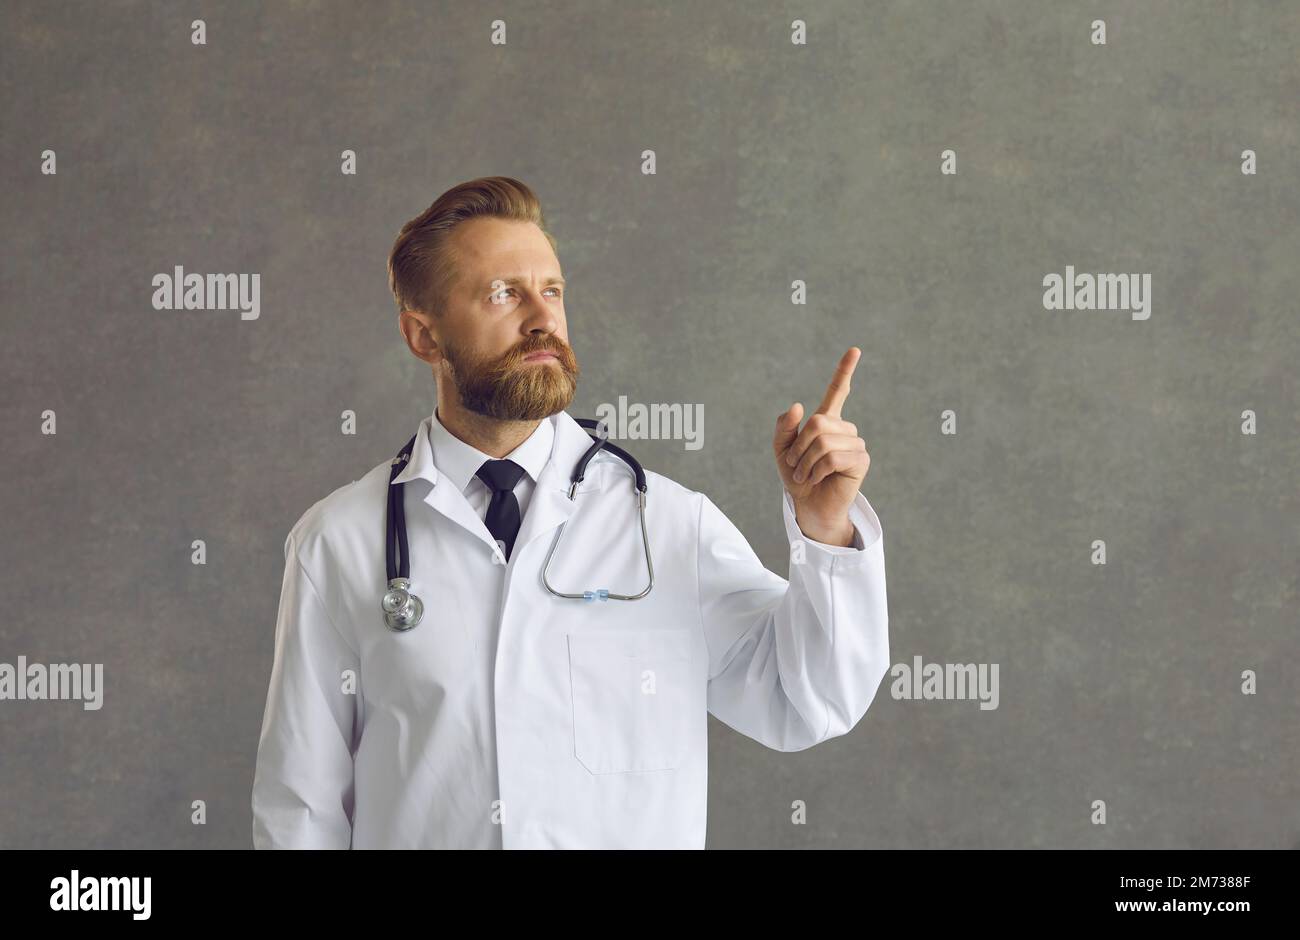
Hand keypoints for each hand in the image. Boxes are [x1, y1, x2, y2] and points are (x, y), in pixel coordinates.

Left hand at [772, 347, 870, 545]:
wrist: (807, 506)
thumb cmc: (796, 477)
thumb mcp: (781, 450)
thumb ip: (784, 427)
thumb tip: (799, 405)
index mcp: (826, 421)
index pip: (838, 391)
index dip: (845, 370)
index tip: (855, 349)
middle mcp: (844, 428)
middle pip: (818, 422)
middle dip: (799, 446)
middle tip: (795, 466)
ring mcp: (855, 443)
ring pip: (824, 441)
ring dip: (806, 462)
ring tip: (806, 475)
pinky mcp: (860, 460)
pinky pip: (832, 457)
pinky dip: (817, 471)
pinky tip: (817, 479)